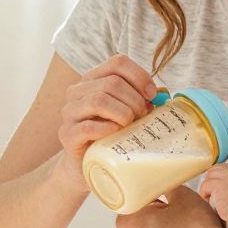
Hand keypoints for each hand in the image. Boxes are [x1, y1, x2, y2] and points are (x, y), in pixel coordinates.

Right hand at [55, 55, 157, 190]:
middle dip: (135, 100)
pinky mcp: (67, 134)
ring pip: (99, 100)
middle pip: (112, 82)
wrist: (86, 165)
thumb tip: (160, 96)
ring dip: (123, 113)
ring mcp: (69, 112)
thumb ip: (140, 100)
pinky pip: (89, 126)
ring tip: (130, 125)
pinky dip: (109, 129)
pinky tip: (116, 134)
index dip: (139, 76)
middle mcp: (77, 91)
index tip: (152, 95)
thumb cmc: (111, 135)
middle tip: (143, 116)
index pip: (117, 62)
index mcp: (93, 79)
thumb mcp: (127, 112)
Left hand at [198, 154, 227, 221]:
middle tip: (212, 186)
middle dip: (213, 175)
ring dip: (208, 184)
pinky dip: (204, 192)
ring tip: (208, 194)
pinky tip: (206, 198)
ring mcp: (226, 178)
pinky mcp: (217, 186)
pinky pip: (205, 185)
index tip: (225, 161)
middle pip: (218, 166)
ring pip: (210, 174)